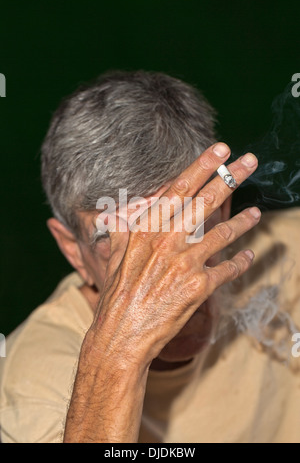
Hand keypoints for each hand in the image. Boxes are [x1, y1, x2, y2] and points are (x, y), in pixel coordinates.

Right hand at [87, 142, 259, 366]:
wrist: (122, 334)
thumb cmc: (118, 294)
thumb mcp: (117, 255)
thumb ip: (126, 230)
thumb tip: (123, 212)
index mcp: (147, 229)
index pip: (179, 189)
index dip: (202, 167)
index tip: (220, 151)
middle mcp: (167, 240)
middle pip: (205, 201)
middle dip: (231, 177)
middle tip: (250, 161)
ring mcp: (185, 263)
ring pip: (222, 233)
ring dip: (242, 221)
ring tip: (256, 214)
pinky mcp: (199, 286)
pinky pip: (227, 269)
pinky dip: (240, 262)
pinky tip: (249, 256)